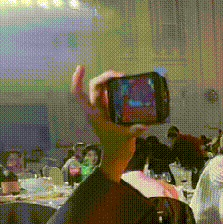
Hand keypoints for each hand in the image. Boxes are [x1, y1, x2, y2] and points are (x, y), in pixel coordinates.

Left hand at [71, 66, 146, 181]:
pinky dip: (119, 87)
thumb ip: (135, 130)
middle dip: (106, 77)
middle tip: (122, 75)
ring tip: (125, 77)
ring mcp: (104, 108)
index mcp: (94, 113)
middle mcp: (97, 108)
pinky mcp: (112, 110)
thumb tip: (145, 124)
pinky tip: (128, 84)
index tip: (81, 67)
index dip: (77, 80)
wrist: (117, 156)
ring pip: (104, 88)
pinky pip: (113, 94)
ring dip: (112, 80)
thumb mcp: (127, 137)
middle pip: (95, 86)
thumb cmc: (117, 147)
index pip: (79, 94)